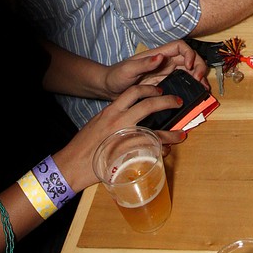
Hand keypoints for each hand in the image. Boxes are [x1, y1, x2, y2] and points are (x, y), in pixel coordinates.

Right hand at [55, 81, 187, 191]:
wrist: (71, 164)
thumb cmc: (84, 145)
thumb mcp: (98, 123)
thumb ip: (113, 117)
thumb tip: (129, 117)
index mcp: (111, 111)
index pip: (133, 92)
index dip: (149, 88)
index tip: (159, 90)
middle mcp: (119, 121)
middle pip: (148, 105)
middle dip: (166, 102)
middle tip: (177, 102)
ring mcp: (124, 138)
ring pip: (154, 131)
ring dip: (171, 133)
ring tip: (181, 134)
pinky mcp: (126, 155)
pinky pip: (149, 151)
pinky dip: (160, 151)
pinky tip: (167, 151)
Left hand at [102, 42, 208, 98]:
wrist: (109, 88)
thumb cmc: (116, 75)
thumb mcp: (128, 69)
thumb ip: (144, 63)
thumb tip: (160, 56)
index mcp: (157, 54)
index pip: (180, 47)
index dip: (188, 54)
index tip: (188, 67)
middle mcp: (164, 62)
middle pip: (189, 57)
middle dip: (198, 66)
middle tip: (199, 80)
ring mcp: (166, 73)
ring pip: (189, 70)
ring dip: (199, 76)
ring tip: (203, 88)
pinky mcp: (165, 84)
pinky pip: (183, 82)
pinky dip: (192, 86)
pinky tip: (196, 93)